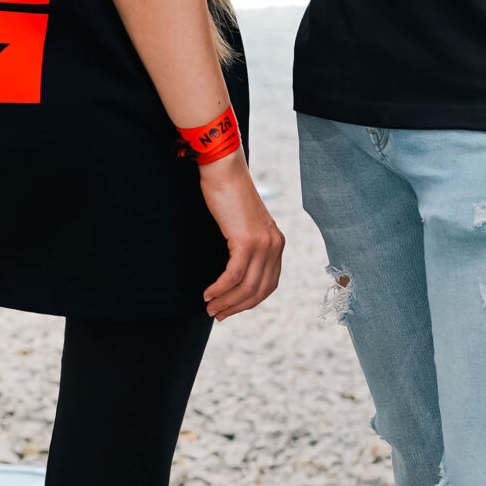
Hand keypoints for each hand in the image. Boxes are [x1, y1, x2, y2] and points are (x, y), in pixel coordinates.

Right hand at [198, 152, 283, 319]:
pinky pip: (233, 276)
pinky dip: (220, 288)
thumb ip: (245, 246)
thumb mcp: (243, 225)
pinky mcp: (247, 241)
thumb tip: (234, 272)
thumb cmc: (227, 195)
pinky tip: (208, 293)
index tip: (230, 310)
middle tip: (217, 315)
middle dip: (237, 307)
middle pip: (259, 290)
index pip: (268, 284)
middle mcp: (275, 245)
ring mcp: (263, 244)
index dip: (249, 302)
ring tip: (210, 308)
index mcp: (277, 243)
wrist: (224, 170)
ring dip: (226, 301)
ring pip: (246, 287)